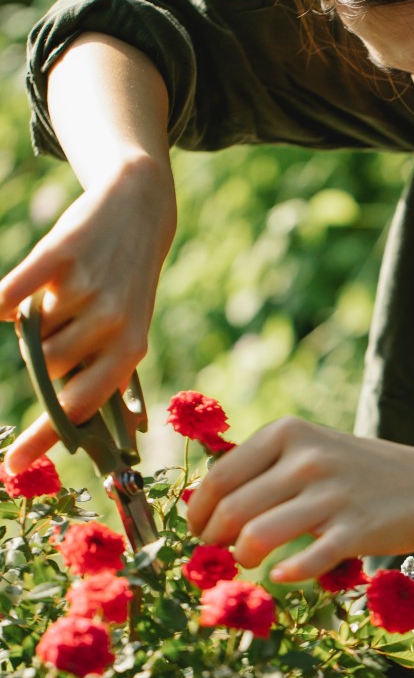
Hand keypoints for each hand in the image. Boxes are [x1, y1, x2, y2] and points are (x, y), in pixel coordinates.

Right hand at [0, 158, 175, 471]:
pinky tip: (9, 298)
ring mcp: (87, 288)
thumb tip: (121, 436)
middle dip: (43, 354)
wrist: (137, 210)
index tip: (11, 466)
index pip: (80, 407)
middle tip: (62, 322)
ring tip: (60, 297)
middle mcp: (112, 323)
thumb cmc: (127, 283)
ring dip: (33, 322)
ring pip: (29, 334)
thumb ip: (110, 377)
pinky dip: (3, 299)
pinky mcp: (61, 253)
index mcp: (130, 350)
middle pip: (46, 368)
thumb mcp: (130, 331)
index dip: (44, 437)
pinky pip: (11, 294)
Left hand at [186, 417, 413, 580]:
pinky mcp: (353, 531)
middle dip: (214, 538)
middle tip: (216, 552)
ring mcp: (332, 495)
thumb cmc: (355, 472)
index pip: (220, 476)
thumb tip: (203, 501)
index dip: (198, 510)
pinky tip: (281, 574)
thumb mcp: (309, 448)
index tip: (196, 529)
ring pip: (258, 536)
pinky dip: (285, 573)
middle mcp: (307, 459)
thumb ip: (262, 466)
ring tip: (248, 560)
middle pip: (233, 509)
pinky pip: (303, 562)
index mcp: (288, 432)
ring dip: (243, 557)